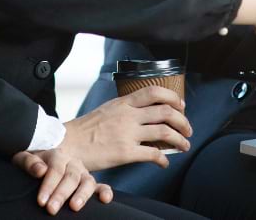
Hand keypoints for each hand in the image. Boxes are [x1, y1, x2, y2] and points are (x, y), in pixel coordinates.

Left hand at [12, 148, 112, 215]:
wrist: (43, 161)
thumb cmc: (32, 163)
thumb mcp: (24, 158)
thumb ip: (29, 162)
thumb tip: (40, 170)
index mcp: (57, 155)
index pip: (55, 170)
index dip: (49, 185)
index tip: (41, 201)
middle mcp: (73, 163)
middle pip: (70, 177)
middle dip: (61, 194)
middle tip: (51, 209)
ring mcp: (83, 173)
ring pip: (87, 182)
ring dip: (82, 195)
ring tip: (74, 207)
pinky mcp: (89, 183)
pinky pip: (101, 186)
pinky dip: (105, 192)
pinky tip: (105, 200)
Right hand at [60, 85, 190, 170]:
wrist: (67, 144)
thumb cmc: (86, 129)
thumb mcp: (108, 109)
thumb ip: (126, 109)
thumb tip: (144, 112)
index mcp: (124, 103)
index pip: (154, 91)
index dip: (173, 97)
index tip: (181, 105)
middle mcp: (128, 115)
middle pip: (166, 111)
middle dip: (183, 121)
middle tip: (188, 129)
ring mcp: (127, 133)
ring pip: (164, 132)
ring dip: (180, 140)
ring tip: (185, 145)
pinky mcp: (125, 152)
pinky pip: (153, 154)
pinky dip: (163, 159)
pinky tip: (164, 163)